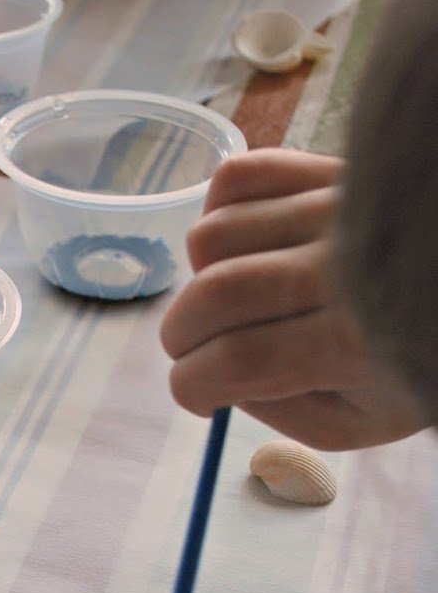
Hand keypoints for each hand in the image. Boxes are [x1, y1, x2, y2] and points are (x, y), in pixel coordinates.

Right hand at [160, 150, 425, 448]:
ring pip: (212, 234)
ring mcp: (331, 208)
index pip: (235, 360)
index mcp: (352, 344)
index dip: (192, 386)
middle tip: (196, 354)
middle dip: (180, 337)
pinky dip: (217, 213)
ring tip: (229, 299)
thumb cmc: (413, 364)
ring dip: (198, 278)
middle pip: (214, 295)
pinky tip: (243, 247)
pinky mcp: (327, 171)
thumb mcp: (357, 422)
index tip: (199, 397)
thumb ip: (278, 410)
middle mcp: (339, 268)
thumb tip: (210, 375)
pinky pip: (239, 174)